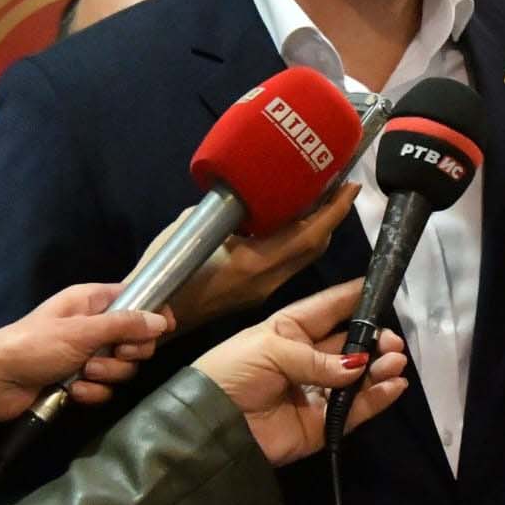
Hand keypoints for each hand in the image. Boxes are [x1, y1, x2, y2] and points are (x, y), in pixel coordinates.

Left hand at [0, 283, 171, 430]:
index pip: (135, 299)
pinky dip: (91, 391)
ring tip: (82, 374)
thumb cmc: (35, 345)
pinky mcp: (78, 381)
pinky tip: (72, 391)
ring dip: (106, 375)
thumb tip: (163, 321)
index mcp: (91, 301)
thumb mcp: (81, 332)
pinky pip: (104, 388)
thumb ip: (124, 325)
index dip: (152, 313)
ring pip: (121, 367)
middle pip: (135, 338)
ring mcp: (85, 355)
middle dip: (128, 352)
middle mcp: (92, 325)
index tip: (164, 329)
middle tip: (114, 355)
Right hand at [149, 184, 359, 329]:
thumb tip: (241, 198)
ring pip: (304, 257)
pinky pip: (289, 264)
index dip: (333, 211)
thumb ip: (223, 215)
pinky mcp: (256, 294)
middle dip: (332, 217)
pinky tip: (292, 221)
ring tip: (320, 198)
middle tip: (338, 186)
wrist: (156, 319)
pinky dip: (299, 241)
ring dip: (317, 229)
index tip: (349, 185)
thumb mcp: (191, 232)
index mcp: (252, 263)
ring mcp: (263, 291)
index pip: (308, 235)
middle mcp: (266, 280)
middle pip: (314, 248)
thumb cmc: (165, 274)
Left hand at [193, 280, 408, 465]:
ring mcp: (315, 391)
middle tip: (391, 342)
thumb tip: (358, 366)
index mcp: (289, 330)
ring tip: (394, 362)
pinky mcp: (321, 424)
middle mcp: (306, 358)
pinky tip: (393, 386)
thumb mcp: (269, 350)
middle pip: (349, 344)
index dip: (353, 298)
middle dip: (374, 339)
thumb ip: (317, 359)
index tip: (382, 288)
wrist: (210, 425)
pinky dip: (376, 399)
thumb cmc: (232, 371)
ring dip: (379, 367)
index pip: (328, 309)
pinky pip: (354, 410)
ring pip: (357, 377)